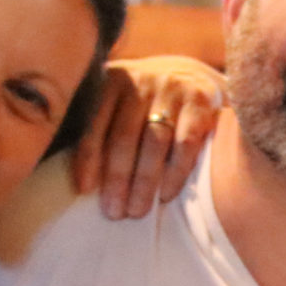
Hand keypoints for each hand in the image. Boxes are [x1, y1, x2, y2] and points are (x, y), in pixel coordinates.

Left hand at [71, 56, 224, 217]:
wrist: (194, 73)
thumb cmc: (147, 99)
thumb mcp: (120, 100)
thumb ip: (101, 126)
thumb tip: (84, 181)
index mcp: (113, 80)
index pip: (95, 124)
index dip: (88, 159)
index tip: (85, 190)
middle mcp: (142, 81)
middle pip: (124, 136)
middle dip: (118, 179)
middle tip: (115, 212)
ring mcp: (173, 89)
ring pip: (154, 142)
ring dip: (144, 181)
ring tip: (137, 210)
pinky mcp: (201, 102)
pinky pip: (185, 144)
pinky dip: (175, 172)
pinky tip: (166, 194)